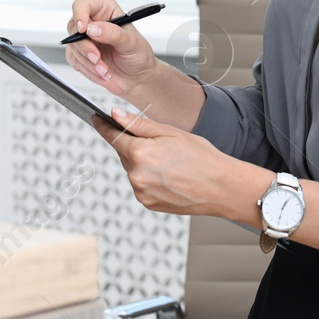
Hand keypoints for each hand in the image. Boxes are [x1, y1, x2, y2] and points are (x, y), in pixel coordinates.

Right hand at [65, 0, 160, 101]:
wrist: (136, 77)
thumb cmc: (138, 55)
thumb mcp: (131, 42)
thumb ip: (113, 33)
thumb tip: (93, 28)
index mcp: (105, 9)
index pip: (84, 4)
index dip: (80, 14)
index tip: (83, 29)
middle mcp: (92, 21)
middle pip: (74, 26)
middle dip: (85, 46)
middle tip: (97, 57)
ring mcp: (84, 38)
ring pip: (72, 45)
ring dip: (88, 61)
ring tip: (104, 69)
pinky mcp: (80, 53)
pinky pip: (74, 59)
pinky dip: (87, 68)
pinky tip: (100, 71)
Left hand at [91, 107, 259, 220]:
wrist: (222, 187)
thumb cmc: (202, 158)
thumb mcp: (170, 132)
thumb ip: (138, 124)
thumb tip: (115, 114)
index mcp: (140, 153)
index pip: (113, 136)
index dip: (103, 126)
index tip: (96, 119)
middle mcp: (136, 175)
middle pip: (125, 153)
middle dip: (135, 146)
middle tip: (160, 145)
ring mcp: (142, 192)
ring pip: (133, 170)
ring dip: (143, 163)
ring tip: (170, 163)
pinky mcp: (148, 203)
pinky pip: (141, 185)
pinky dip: (149, 178)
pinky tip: (169, 176)